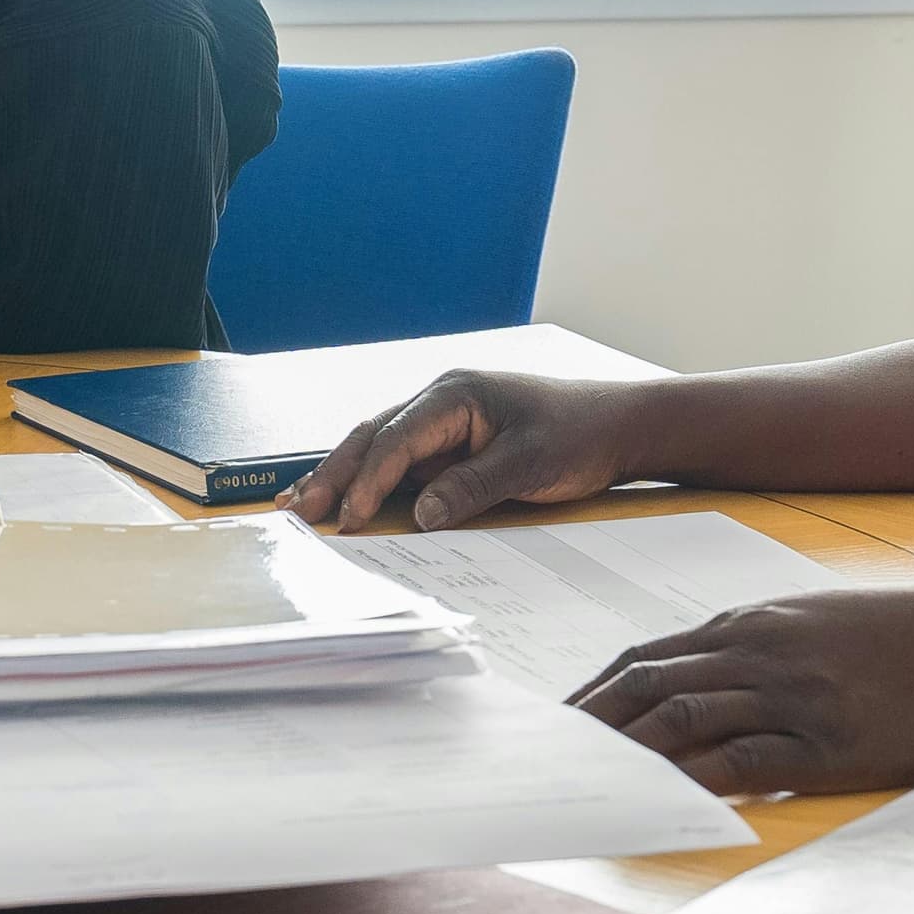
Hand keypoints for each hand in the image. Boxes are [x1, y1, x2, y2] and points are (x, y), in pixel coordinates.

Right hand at [285, 371, 645, 531]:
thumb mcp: (530, 463)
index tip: (347, 517)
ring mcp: (442, 424)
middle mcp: (440, 403)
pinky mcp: (450, 446)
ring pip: (378, 448)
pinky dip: (370, 482)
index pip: (397, 439)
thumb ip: (473, 487)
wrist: (616, 425)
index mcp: (455, 395)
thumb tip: (422, 517)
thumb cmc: (578, 433)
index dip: (369, 480)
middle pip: (372, 438)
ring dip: (341, 477)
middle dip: (333, 474)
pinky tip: (345, 502)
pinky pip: (401, 464)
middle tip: (296, 510)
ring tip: (298, 505)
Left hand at [567, 587, 913, 797]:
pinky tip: (663, 798)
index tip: (558, 721)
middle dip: (591, 722)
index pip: (646, 656)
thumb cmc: (894, 640)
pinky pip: (742, 759)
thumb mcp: (811, 622)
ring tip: (588, 783)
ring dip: (627, 751)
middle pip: (647, 683)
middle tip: (551, 759)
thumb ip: (750, 646)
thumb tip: (692, 679)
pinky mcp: (824, 743)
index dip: (595, 691)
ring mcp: (789, 696)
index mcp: (749, 626)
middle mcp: (757, 653)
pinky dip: (694, 778)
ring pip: (683, 717)